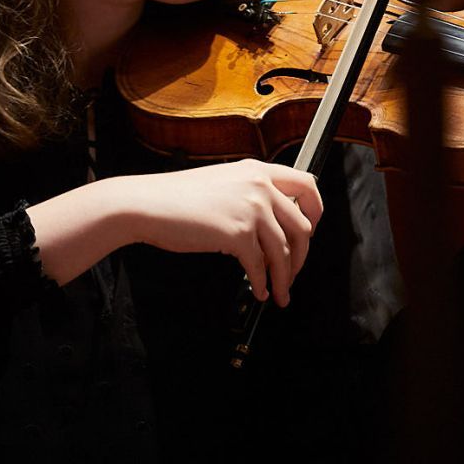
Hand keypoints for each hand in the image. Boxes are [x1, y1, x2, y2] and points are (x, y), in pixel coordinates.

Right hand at [113, 159, 321, 306]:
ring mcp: (251, 209)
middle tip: (294, 271)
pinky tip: (258, 290)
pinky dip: (261, 283)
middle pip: (303, 226)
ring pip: (285, 252)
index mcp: (257, 171)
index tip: (312, 230)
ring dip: (285, 278)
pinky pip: (260, 266)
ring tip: (280, 292)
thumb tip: (272, 225)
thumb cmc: (176, 197)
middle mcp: (259, 186)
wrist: (147, 204)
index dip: (316, 212)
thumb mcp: (223, 182)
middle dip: (302, 256)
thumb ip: (250, 194)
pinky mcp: (238, 234)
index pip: (307, 186)